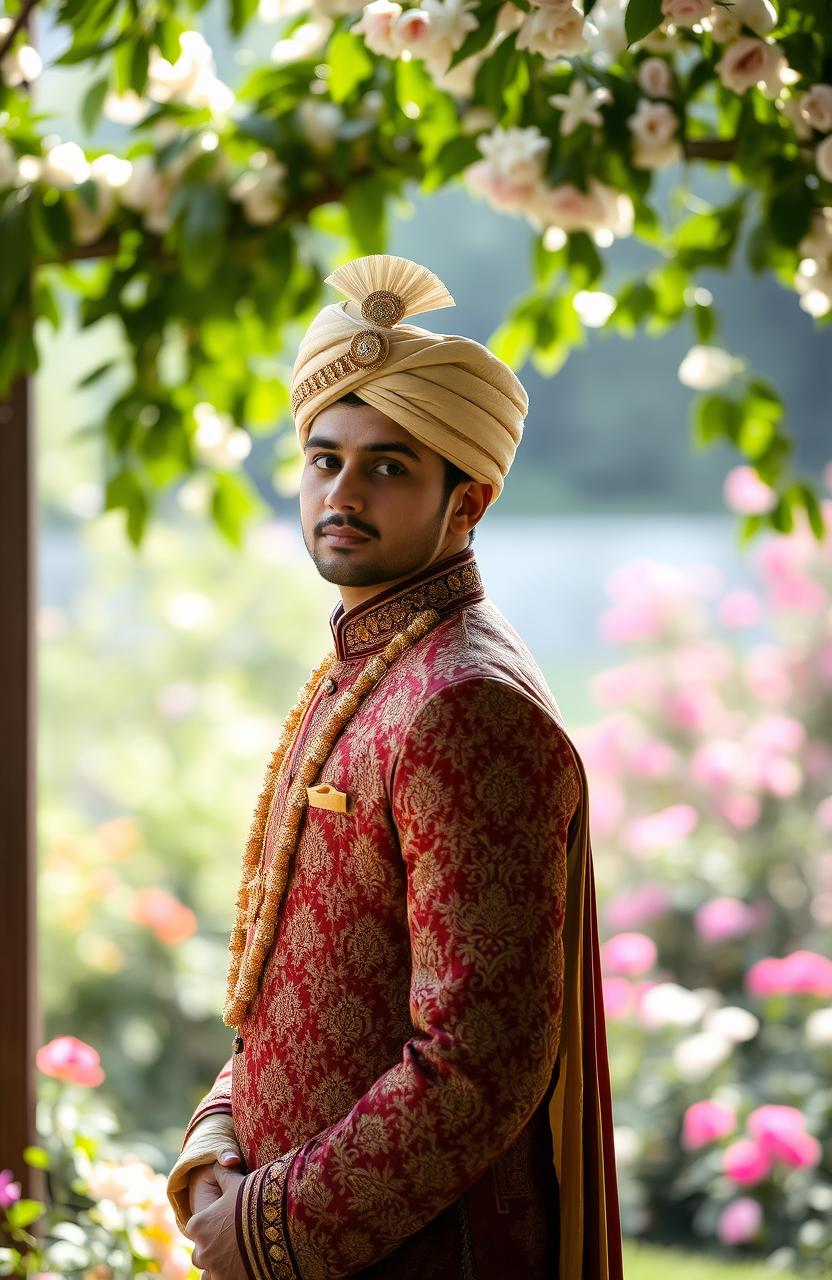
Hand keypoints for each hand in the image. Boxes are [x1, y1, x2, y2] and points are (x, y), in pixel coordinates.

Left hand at [185, 1159, 247, 1279]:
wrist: (275, 1223)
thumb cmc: (252, 1200)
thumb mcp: (235, 1182)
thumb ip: (223, 1172)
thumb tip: (222, 1160)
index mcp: (197, 1226)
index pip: (196, 1228)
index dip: (210, 1224)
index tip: (224, 1222)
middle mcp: (201, 1251)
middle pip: (202, 1252)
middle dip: (213, 1247)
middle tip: (232, 1240)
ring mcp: (215, 1270)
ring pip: (210, 1272)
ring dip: (219, 1265)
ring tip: (236, 1256)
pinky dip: (228, 1275)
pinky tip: (241, 1267)